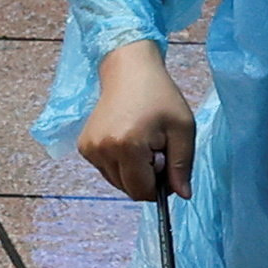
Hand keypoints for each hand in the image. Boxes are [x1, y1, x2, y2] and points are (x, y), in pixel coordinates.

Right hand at [78, 39, 197, 201]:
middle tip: (155, 149)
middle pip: (128, 190)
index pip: (142, 192)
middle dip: (146, 178)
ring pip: (117, 182)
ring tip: (141, 143)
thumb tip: (183, 196)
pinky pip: (107, 170)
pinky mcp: (84, 147)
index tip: (166, 164)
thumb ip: (182, 165)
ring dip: (133, 172)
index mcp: (127, 146)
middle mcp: (102, 150)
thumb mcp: (182, 128)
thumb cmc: (160, 96)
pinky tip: (126, 140)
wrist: (128, 70)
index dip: (160, 187)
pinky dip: (120, 164)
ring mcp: (89, 149)